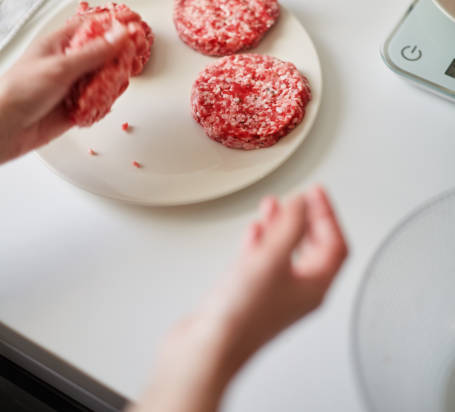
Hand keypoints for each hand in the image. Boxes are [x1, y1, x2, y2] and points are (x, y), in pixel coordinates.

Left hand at [0, 19, 127, 163]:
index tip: (134, 28)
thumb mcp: (61, 66)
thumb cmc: (19, 91)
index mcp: (60, 44)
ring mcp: (73, 85)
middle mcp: (68, 63)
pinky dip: (104, 103)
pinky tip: (102, 104)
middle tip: (129, 61)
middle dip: (117, 58)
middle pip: (103, 54)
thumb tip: (120, 34)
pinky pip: (99, 102)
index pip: (92, 27)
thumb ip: (95, 52)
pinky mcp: (76, 108)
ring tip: (114, 85)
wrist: (5, 129)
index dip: (113, 26)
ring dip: (111, 83)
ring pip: (104, 79)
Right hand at [135, 186, 347, 411]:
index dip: (327, 214)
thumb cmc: (241, 316)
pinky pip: (263, 261)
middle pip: (314, 248)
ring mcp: (273, 294)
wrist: (206, 348)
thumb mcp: (271, 259)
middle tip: (302, 198)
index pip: (334, 245)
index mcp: (314, 287)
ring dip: (282, 226)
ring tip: (274, 206)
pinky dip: (262, 241)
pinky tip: (254, 232)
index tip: (316, 192)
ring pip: (286, 252)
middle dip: (306, 218)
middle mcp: (297, 292)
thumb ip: (290, 226)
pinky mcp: (249, 294)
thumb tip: (302, 202)